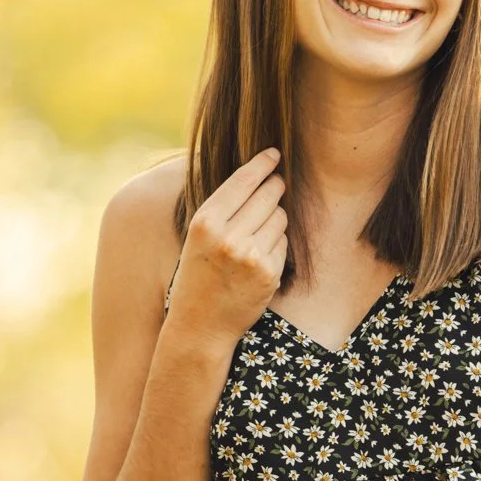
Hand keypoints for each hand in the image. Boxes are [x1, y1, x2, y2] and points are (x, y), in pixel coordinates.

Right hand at [164, 148, 286, 347]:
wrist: (200, 326)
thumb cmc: (197, 277)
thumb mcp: (197, 237)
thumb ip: (222, 208)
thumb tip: (257, 174)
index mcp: (205, 222)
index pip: (243, 181)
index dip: (262, 164)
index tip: (274, 154)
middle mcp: (228, 237)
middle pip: (268, 194)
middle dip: (275, 186)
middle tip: (277, 184)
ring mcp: (251, 256)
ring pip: (280, 217)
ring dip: (275, 219)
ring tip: (256, 235)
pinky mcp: (269, 273)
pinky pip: (283, 243)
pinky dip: (276, 245)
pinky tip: (259, 258)